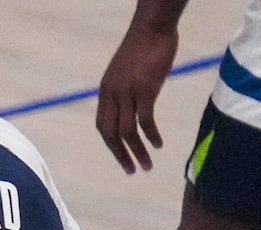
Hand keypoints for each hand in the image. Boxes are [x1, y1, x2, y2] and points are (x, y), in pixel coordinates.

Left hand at [95, 24, 177, 172]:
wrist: (153, 26)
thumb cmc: (145, 45)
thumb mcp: (127, 71)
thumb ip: (126, 90)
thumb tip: (134, 105)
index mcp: (106, 91)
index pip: (102, 126)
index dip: (110, 144)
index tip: (122, 157)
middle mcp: (112, 95)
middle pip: (110, 134)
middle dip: (120, 155)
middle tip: (132, 171)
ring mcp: (127, 93)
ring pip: (127, 132)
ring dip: (136, 151)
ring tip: (147, 165)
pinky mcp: (145, 89)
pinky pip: (145, 121)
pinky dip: (150, 136)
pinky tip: (157, 145)